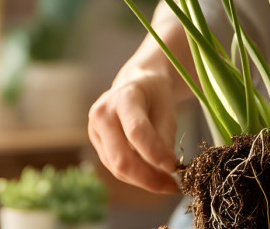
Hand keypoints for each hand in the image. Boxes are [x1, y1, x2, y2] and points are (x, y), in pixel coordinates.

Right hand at [89, 69, 180, 192]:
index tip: (175, 167)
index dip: (155, 154)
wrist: (135, 83)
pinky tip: (153, 177)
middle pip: (121, 157)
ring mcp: (94, 129)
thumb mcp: (167, 109)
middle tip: (173, 186)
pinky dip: (136, 177)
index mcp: (123, 97)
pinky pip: (115, 168)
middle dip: (148, 177)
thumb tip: (167, 169)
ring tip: (167, 184)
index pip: (136, 131)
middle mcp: (102, 113)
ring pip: (117, 168)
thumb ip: (165, 138)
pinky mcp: (96, 144)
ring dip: (144, 181)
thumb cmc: (154, 95)